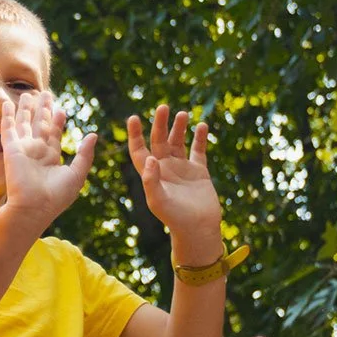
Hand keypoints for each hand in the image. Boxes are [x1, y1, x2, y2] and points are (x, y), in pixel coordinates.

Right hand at [1, 91, 96, 228]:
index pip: (54, 134)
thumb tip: (93, 135)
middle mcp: (37, 152)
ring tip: (28, 93)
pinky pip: (9, 129)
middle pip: (40, 125)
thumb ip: (85, 154)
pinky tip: (9, 103)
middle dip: (43, 110)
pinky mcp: (11, 149)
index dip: (57, 121)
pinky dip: (8, 116)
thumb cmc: (56, 196)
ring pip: (24, 123)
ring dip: (26, 109)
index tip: (61, 109)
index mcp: (52, 158)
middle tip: (45, 93)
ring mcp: (23, 149)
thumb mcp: (77, 174)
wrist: (33, 207)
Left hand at [127, 106, 223, 261]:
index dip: (135, 135)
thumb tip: (150, 159)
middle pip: (159, 140)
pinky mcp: (199, 172)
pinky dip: (200, 138)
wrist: (198, 229)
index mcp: (151, 174)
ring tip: (182, 114)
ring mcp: (182, 169)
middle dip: (160, 124)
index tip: (133, 118)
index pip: (139, 150)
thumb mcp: (158, 200)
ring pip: (179, 142)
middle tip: (163, 107)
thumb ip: (151, 180)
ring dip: (180, 128)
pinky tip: (202, 126)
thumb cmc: (174, 218)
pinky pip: (199, 150)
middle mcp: (165, 168)